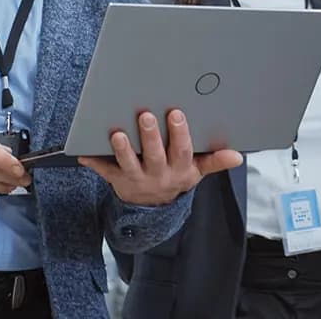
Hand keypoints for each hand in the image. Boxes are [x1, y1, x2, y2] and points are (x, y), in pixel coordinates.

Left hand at [79, 110, 242, 205]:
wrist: (154, 206)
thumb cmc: (176, 176)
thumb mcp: (196, 171)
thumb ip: (214, 161)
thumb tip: (237, 156)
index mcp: (179, 169)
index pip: (181, 151)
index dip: (179, 133)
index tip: (176, 113)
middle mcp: (157, 174)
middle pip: (153, 155)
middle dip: (150, 136)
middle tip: (146, 115)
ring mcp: (136, 178)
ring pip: (128, 164)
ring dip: (122, 149)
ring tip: (117, 133)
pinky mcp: (117, 179)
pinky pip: (104, 171)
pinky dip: (93, 162)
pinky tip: (82, 152)